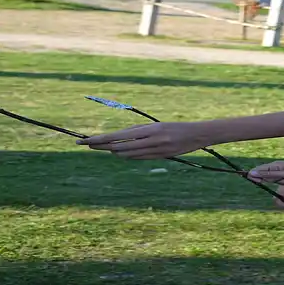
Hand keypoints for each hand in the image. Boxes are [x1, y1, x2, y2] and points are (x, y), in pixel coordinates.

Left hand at [76, 122, 210, 158]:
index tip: (86, 140)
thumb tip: (119, 141)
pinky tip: (118, 154)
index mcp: (150, 129)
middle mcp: (152, 140)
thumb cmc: (177, 128)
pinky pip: (138, 158)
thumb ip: (139, 133)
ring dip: (113, 151)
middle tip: (84, 143)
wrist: (199, 134)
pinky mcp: (161, 157)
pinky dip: (127, 156)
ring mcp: (156, 150)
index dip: (101, 139)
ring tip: (99, 147)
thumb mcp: (158, 126)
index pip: (119, 135)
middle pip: (119, 145)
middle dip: (101, 145)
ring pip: (127, 154)